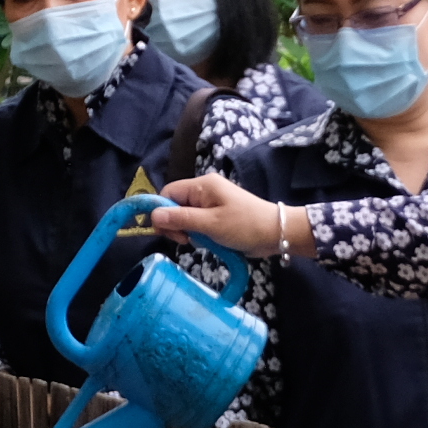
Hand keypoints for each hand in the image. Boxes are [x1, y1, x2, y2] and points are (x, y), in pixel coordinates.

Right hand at [151, 172, 301, 259]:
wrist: (276, 233)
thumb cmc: (244, 225)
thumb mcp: (210, 224)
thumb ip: (180, 219)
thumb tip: (152, 216)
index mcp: (202, 185)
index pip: (168, 192)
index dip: (161, 211)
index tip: (167, 232)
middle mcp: (204, 190)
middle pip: (174, 205)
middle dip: (175, 224)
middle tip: (184, 241)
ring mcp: (211, 203)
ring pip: (185, 216)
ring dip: (188, 231)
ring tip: (200, 242)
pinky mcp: (217, 215)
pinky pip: (197, 223)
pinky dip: (198, 234)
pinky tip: (207, 242)